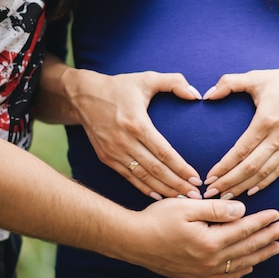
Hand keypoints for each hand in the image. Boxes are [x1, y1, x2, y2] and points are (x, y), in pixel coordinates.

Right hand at [68, 69, 205, 199]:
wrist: (82, 97)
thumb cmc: (119, 86)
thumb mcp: (146, 78)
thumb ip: (173, 81)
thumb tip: (196, 95)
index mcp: (136, 123)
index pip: (164, 152)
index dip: (181, 168)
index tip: (196, 178)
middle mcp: (124, 141)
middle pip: (156, 170)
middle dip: (177, 185)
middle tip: (196, 195)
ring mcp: (114, 152)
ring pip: (143, 178)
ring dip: (164, 190)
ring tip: (183, 199)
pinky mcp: (107, 158)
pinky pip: (129, 178)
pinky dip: (145, 189)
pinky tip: (160, 196)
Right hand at [123, 199, 278, 277]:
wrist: (133, 241)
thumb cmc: (157, 219)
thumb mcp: (186, 206)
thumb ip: (216, 209)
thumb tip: (241, 210)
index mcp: (210, 240)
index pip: (244, 229)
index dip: (263, 221)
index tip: (278, 215)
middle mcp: (210, 260)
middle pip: (247, 248)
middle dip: (269, 237)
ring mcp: (203, 271)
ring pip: (240, 264)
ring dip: (260, 255)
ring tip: (276, 247)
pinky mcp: (195, 276)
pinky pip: (225, 277)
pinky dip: (240, 271)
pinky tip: (248, 267)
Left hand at [202, 65, 278, 198]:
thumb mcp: (256, 77)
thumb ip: (229, 82)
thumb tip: (207, 96)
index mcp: (266, 120)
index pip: (241, 150)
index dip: (224, 167)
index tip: (209, 178)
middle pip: (250, 167)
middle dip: (229, 183)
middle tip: (211, 194)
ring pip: (263, 173)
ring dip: (243, 187)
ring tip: (226, 197)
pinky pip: (278, 172)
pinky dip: (263, 183)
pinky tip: (249, 191)